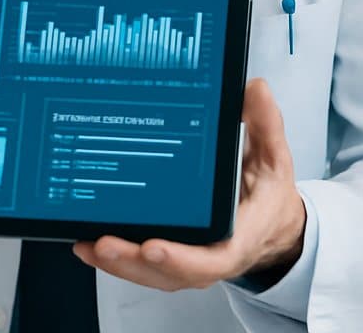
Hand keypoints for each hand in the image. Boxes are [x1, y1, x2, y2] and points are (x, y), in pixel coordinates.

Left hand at [72, 78, 305, 291]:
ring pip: (151, 273)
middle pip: (169, 271)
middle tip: (104, 243)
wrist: (271, 224)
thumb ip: (266, 125)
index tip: (152, 246)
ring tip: (88, 244)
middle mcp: (211, 256)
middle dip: (132, 261)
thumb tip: (255, 90)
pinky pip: (142, 266)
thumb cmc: (267, 195)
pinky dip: (116, 260)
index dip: (180, 258)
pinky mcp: (172, 258)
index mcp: (239, 238)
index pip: (210, 259)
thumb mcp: (274, 158)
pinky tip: (87, 244)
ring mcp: (188, 261)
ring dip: (118, 263)